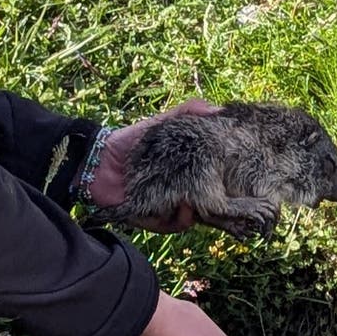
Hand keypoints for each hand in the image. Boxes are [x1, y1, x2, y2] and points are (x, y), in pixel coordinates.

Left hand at [88, 97, 220, 232]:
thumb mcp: (163, 123)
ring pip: (191, 217)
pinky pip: (171, 225)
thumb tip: (220, 110)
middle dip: (215, 200)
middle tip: (221, 190)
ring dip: (196, 209)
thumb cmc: (132, 141)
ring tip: (195, 198)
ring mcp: (166, 209)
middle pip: (206, 204)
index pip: (213, 183)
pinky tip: (181, 205)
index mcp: (186, 175)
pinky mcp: (152, 220)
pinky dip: (178, 218)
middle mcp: (179, 195)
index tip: (237, 174)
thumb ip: (189, 113)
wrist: (99, 159)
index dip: (225, 182)